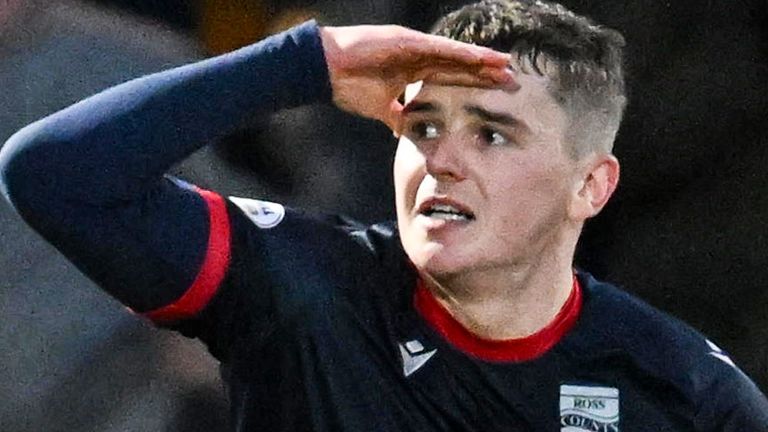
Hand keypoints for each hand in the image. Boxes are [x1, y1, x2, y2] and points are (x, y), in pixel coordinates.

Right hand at [319, 25, 515, 132]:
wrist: (325, 70)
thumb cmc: (349, 86)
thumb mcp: (379, 108)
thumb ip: (395, 117)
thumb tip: (404, 134)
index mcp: (412, 71)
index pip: (451, 77)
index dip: (473, 83)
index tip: (495, 91)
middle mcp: (417, 56)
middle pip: (459, 65)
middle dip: (484, 73)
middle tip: (512, 79)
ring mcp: (413, 46)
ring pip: (454, 54)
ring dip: (480, 60)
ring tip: (504, 65)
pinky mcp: (406, 41)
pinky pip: (439, 49)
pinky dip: (461, 53)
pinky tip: (480, 58)